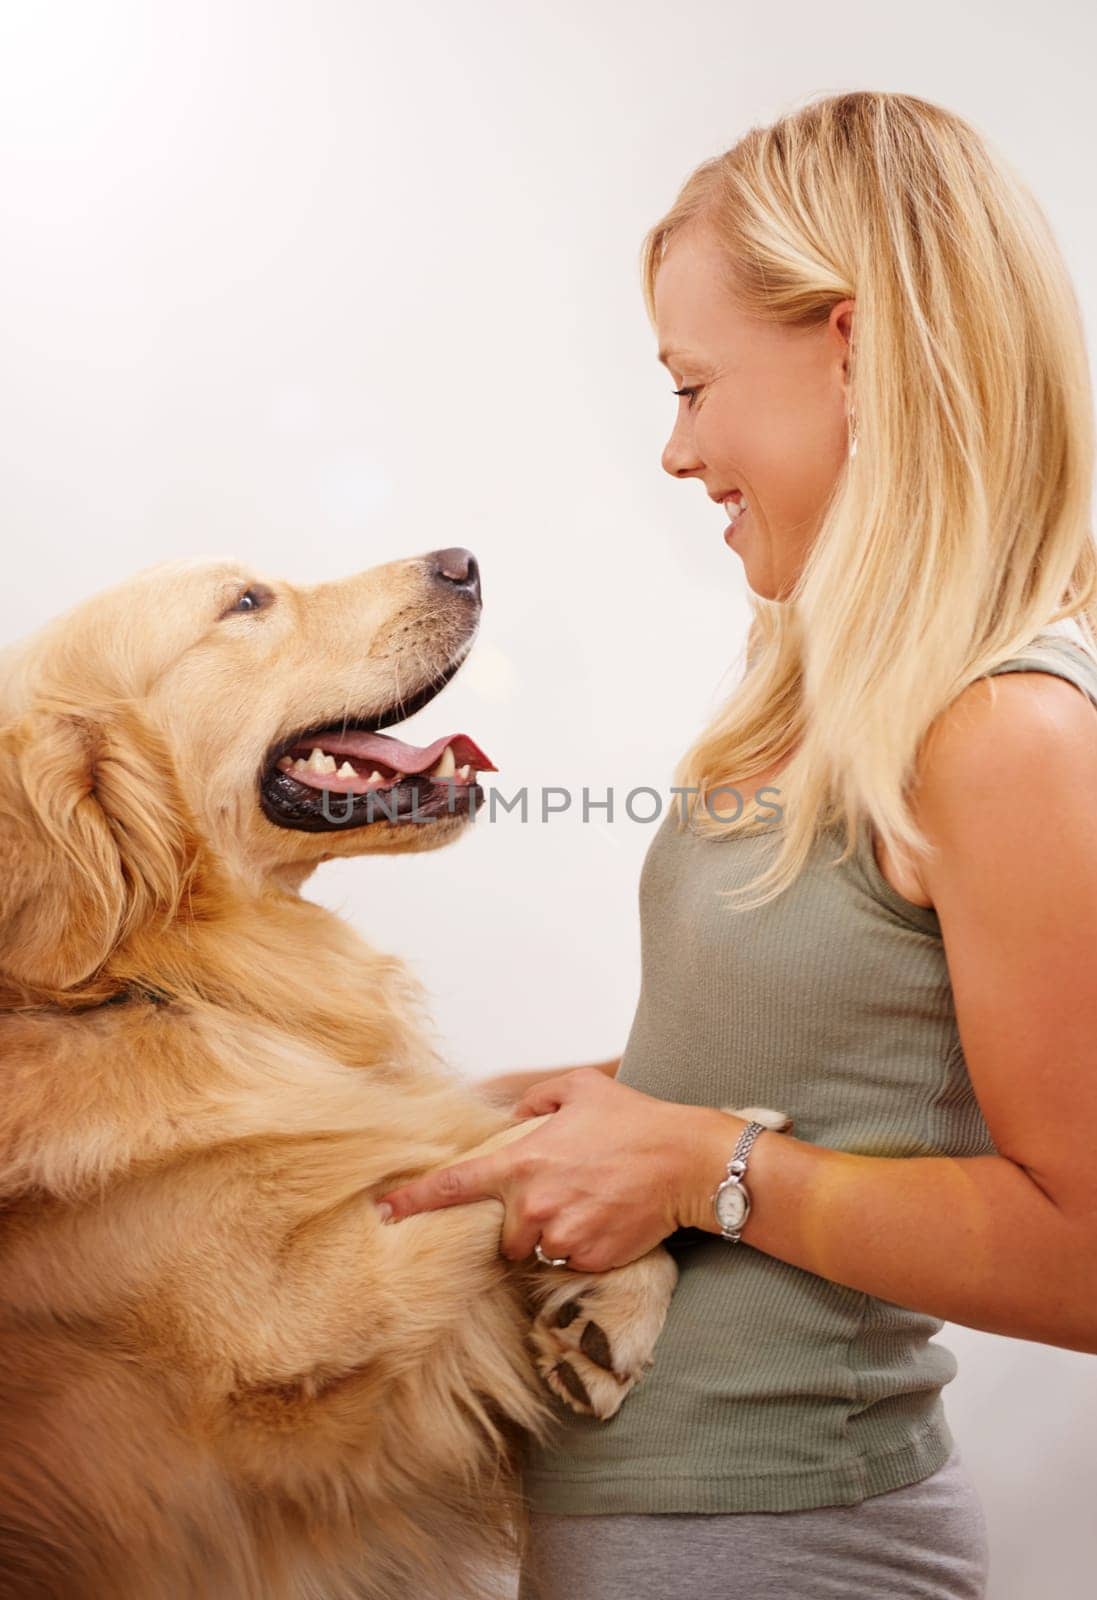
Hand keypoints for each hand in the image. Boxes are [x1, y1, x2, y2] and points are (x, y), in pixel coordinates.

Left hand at [374, 1067, 740, 1272]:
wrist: (686, 1161)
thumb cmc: (634, 1121)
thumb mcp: (579, 1090)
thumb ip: (535, 1101)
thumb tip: (514, 1120)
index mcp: (522, 1162)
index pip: (454, 1186)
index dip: (413, 1201)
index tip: (383, 1213)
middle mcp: (534, 1205)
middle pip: (502, 1232)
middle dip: (521, 1218)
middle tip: (560, 1192)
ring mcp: (560, 1236)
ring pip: (535, 1249)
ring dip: (551, 1234)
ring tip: (587, 1204)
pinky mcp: (588, 1259)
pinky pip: (568, 1261)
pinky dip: (582, 1246)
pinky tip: (607, 1219)